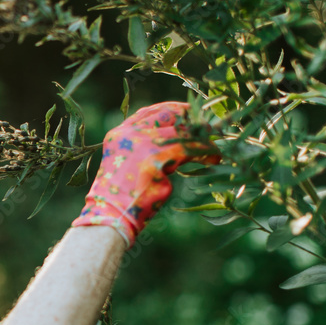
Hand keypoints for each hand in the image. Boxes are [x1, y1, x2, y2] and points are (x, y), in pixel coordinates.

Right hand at [71, 101, 219, 247]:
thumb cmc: (119, 196)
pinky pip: (190, 149)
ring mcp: (144, 145)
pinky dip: (206, 152)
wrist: (111, 214)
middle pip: (168, 114)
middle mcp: (130, 134)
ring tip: (214, 144)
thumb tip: (172, 142)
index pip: (149, 112)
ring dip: (202, 137)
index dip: (172, 110)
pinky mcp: (158, 160)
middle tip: (207, 127)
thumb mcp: (125, 164)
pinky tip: (213, 158)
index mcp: (119, 134)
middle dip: (191, 118)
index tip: (188, 114)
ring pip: (182, 131)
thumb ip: (141, 149)